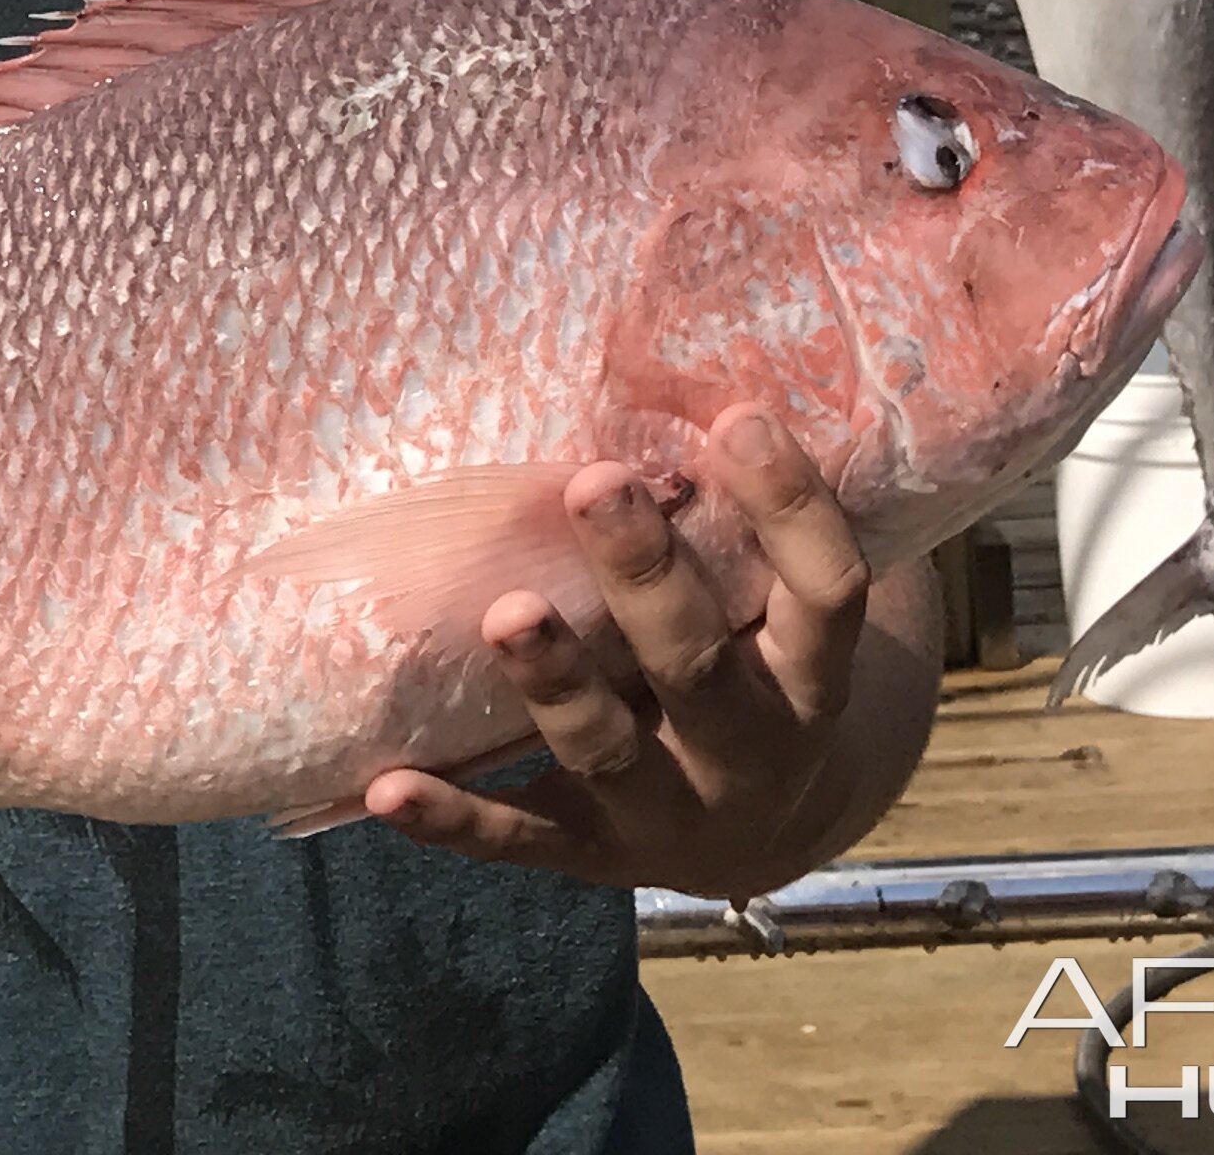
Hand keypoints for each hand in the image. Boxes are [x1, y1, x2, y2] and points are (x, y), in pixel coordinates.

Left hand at [362, 406, 880, 901]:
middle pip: (697, 663)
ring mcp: (665, 808)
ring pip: (606, 748)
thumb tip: (699, 364)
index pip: (826, 591)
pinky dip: (454, 819)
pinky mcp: (586, 851)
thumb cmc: (758, 666)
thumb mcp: (778, 609)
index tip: (738, 418)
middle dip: (645, 575)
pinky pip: (516, 836)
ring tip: (505, 612)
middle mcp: (747, 749)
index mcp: (808, 677)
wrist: (762, 834)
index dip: (792, 509)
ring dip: (555, 682)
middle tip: (594, 482)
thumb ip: (746, 521)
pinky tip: (387, 785)